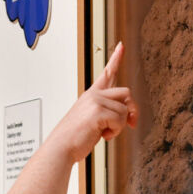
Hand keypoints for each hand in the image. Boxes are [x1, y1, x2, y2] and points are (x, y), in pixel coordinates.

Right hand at [49, 42, 137, 162]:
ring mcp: (95, 101)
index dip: (116, 58)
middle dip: (132, 110)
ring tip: (105, 133)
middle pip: (126, 93)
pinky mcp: (98, 111)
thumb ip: (108, 113)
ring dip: (119, 126)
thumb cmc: (75, 138)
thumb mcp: (93, 121)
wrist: (61, 147)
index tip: (121, 45)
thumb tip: (129, 115)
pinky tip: (103, 135)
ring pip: (124, 110)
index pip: (107, 73)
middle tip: (131, 124)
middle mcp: (94, 95)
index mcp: (91, 96)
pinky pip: (120, 120)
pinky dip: (115, 132)